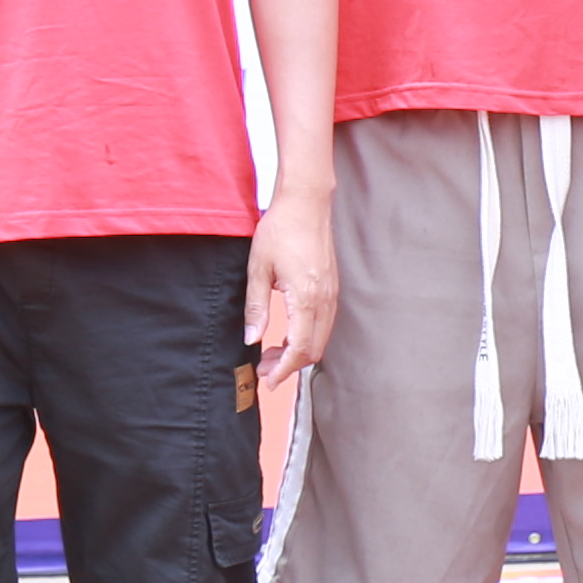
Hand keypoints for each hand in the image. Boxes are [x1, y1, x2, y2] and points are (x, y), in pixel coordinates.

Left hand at [245, 188, 336, 387]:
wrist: (306, 202)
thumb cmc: (281, 229)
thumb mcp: (258, 268)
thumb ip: (256, 307)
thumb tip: (251, 339)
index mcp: (306, 298)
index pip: (299, 349)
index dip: (283, 370)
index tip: (267, 380)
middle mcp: (325, 300)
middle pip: (313, 350)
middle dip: (289, 365)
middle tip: (263, 367)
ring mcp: (332, 294)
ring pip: (320, 339)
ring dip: (298, 352)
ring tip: (271, 352)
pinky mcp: (332, 288)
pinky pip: (323, 324)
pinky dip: (307, 337)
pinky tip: (287, 333)